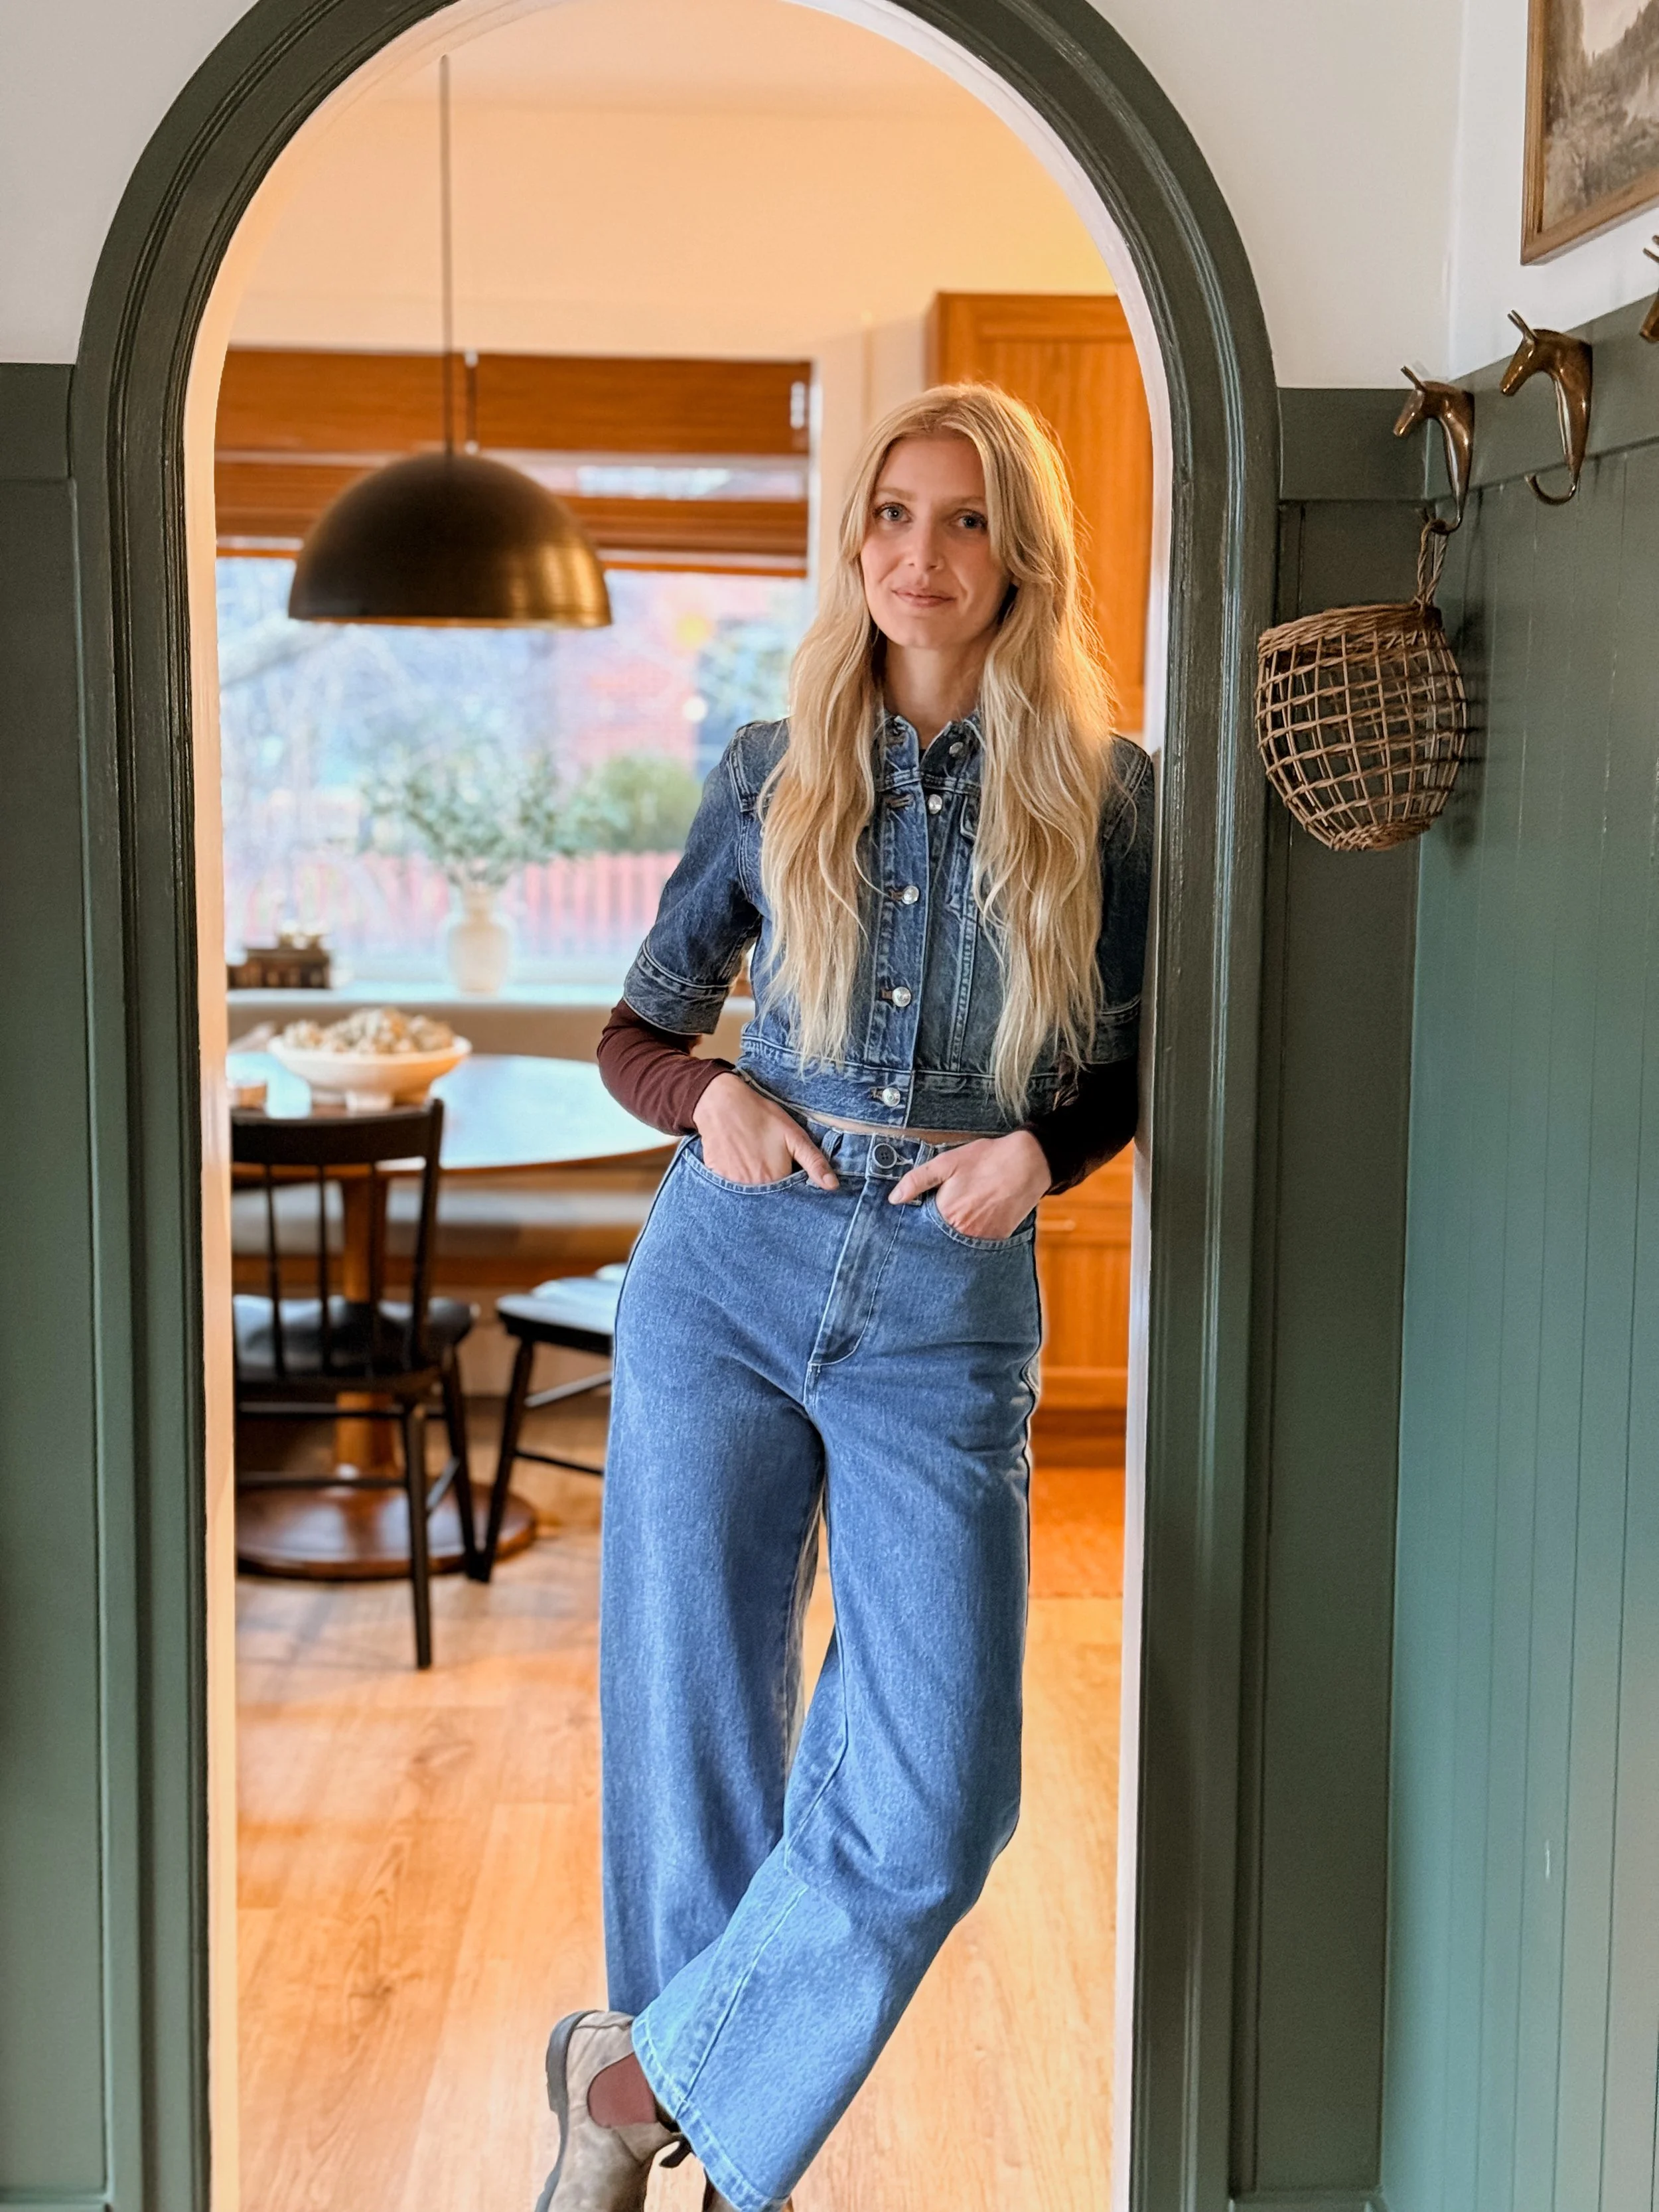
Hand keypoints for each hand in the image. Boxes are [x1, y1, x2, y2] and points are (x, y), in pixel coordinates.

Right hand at [692, 1073, 837, 1188]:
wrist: (721, 1104)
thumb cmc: (761, 1116)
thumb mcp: (794, 1135)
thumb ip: (814, 1162)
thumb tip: (833, 1186)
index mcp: (776, 1180)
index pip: (789, 1197)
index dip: (790, 1185)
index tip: (785, 1169)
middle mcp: (754, 1189)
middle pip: (769, 1199)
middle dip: (772, 1188)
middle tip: (765, 1160)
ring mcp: (732, 1186)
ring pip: (750, 1195)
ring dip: (754, 1185)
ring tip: (752, 1160)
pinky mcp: (717, 1179)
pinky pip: (730, 1189)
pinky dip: (736, 1180)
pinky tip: (737, 1161)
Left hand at [888, 1129, 1050, 1237]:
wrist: (1028, 1162)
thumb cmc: (986, 1159)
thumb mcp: (946, 1163)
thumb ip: (917, 1181)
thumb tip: (894, 1199)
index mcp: (945, 1213)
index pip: (923, 1225)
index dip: (924, 1215)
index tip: (930, 1205)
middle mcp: (962, 1232)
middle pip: (941, 1235)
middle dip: (941, 1223)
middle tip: (954, 1203)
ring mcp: (982, 1238)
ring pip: (960, 1240)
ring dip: (959, 1229)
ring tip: (968, 1207)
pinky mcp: (999, 1238)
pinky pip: (981, 1241)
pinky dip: (977, 1231)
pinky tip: (982, 1213)